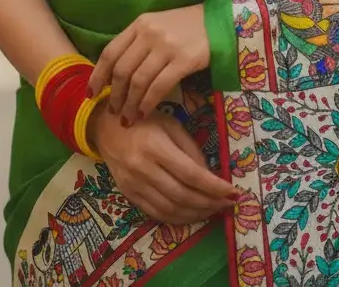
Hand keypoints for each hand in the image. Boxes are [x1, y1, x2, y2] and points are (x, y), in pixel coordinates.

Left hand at [88, 5, 209, 122]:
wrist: (219, 21)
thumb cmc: (185, 27)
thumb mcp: (157, 26)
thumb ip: (137, 43)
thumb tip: (116, 74)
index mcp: (139, 24)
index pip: (110, 52)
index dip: (98, 75)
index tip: (91, 94)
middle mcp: (149, 33)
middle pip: (122, 70)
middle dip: (114, 95)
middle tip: (113, 113)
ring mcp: (166, 46)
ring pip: (138, 81)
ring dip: (130, 104)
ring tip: (128, 119)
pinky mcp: (184, 60)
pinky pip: (159, 86)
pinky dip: (148, 103)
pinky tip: (145, 113)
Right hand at [90, 104, 236, 225]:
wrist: (105, 127)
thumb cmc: (143, 120)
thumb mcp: (171, 125)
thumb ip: (191, 149)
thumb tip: (210, 176)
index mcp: (156, 147)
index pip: (190, 174)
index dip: (214, 187)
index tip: (233, 192)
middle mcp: (143, 169)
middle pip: (182, 195)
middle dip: (209, 203)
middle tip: (227, 205)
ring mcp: (134, 185)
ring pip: (170, 209)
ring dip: (196, 214)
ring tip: (214, 212)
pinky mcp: (128, 195)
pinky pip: (156, 213)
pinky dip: (177, 219)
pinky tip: (191, 215)